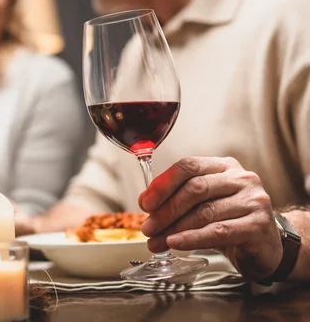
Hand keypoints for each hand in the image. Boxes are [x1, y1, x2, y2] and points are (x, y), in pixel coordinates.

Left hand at [138, 156, 281, 280]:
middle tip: (148, 228)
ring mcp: (253, 200)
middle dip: (166, 210)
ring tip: (156, 241)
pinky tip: (175, 243)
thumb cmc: (230, 222)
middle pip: (195, 189)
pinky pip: (218, 231)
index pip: (188, 166)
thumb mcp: (203, 204)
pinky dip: (192, 238)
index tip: (145, 203)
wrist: (266, 247)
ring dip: (174, 228)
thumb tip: (146, 202)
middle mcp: (241, 178)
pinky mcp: (258, 225)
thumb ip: (177, 198)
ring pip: (204, 212)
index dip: (163, 184)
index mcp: (223, 166)